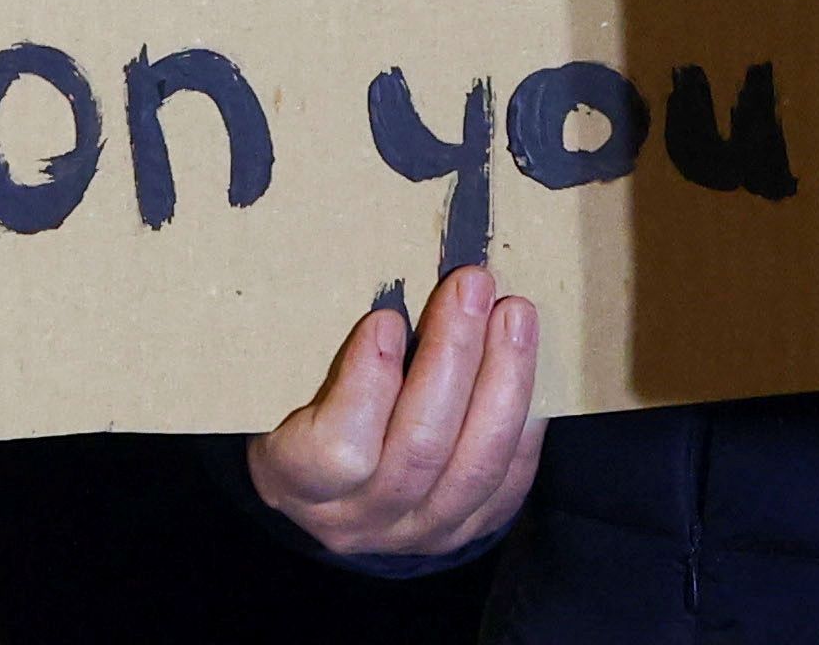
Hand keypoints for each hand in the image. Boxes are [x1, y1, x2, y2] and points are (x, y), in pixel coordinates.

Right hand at [249, 268, 539, 563]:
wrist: (332, 494)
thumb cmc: (305, 414)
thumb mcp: (290, 389)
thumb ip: (329, 356)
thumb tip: (391, 294)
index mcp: (301, 481)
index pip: (339, 449)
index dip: (367, 385)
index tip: (384, 318)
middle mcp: (364, 518)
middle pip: (421, 448)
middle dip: (454, 356)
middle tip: (472, 286)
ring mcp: (422, 532)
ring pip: (476, 465)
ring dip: (504, 380)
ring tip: (515, 315)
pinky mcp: (471, 530)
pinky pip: (509, 478)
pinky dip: (525, 418)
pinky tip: (528, 364)